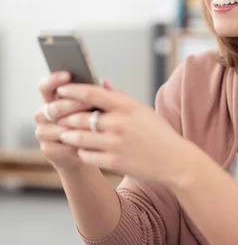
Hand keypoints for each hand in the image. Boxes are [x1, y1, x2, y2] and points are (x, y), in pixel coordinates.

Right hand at [34, 72, 98, 171]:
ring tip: (91, 125)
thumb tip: (104, 81)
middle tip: (90, 103)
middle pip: (53, 107)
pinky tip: (86, 143)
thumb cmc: (94, 123)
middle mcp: (44, 114)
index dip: (54, 80)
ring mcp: (43, 131)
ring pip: (56, 127)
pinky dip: (73, 144)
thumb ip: (98, 94)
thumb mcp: (97, 107)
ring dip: (74, 127)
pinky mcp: (47, 149)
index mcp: (53, 99)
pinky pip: (58, 146)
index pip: (46, 86)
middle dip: (73, 105)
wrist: (90, 151)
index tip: (68, 75)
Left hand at [55, 82, 192, 186]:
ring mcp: (115, 144)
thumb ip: (120, 96)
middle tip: (56, 116)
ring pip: (78, 137)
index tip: (60, 90)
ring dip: (69, 135)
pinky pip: (86, 156)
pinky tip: (82, 150)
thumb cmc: (158, 132)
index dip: (71, 91)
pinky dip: (81, 152)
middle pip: (79, 116)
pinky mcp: (113, 162)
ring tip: (65, 134)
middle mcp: (119, 123)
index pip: (91, 93)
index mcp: (126, 106)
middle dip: (64, 116)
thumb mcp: (142, 109)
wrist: (175, 160)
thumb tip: (102, 81)